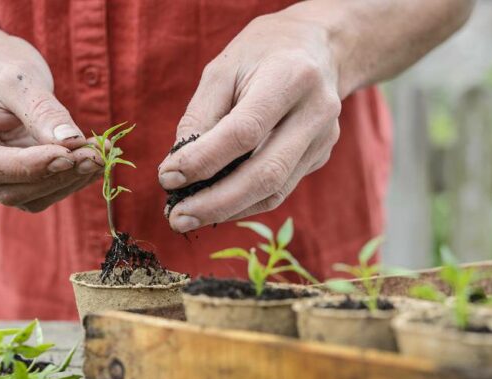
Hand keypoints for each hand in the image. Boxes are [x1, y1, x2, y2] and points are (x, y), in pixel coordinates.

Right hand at [0, 33, 102, 211]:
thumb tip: (71, 141)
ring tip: (100, 154)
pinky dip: (69, 180)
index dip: (33, 165)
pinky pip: (41, 194)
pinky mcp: (8, 185)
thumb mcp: (17, 76)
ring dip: (69, 180)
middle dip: (57, 174)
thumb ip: (42, 109)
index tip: (70, 153)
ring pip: (30, 197)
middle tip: (97, 154)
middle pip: (11, 189)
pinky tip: (92, 161)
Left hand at [158, 10, 341, 231]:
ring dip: (228, 210)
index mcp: (290, 77)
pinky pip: (279, 190)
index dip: (203, 160)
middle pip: (266, 173)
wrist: (319, 48)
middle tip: (175, 218)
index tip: (167, 177)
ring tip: (189, 217)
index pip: (244, 132)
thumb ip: (200, 117)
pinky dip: (244, 203)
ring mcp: (323, 139)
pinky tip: (216, 206)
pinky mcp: (320, 156)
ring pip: (274, 191)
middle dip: (216, 202)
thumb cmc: (261, 54)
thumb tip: (177, 172)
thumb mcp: (223, 69)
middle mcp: (315, 111)